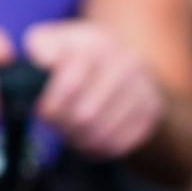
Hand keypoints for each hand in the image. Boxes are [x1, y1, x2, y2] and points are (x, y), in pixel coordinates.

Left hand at [22, 21, 163, 159]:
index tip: (42, 112)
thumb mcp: (54, 42)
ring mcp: (143, 88)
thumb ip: (40, 49)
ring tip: (68, 132)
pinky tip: (86, 140)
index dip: (50, 106)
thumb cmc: (74, 55)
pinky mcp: (151, 111)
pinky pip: (118, 144)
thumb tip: (40, 63)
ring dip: (77, 139)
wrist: (122, 62)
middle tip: (53, 126)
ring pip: (100, 134)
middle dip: (62, 126)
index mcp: (97, 44)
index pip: (71, 86)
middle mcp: (126, 63)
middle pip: (85, 115)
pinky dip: (96, 148)